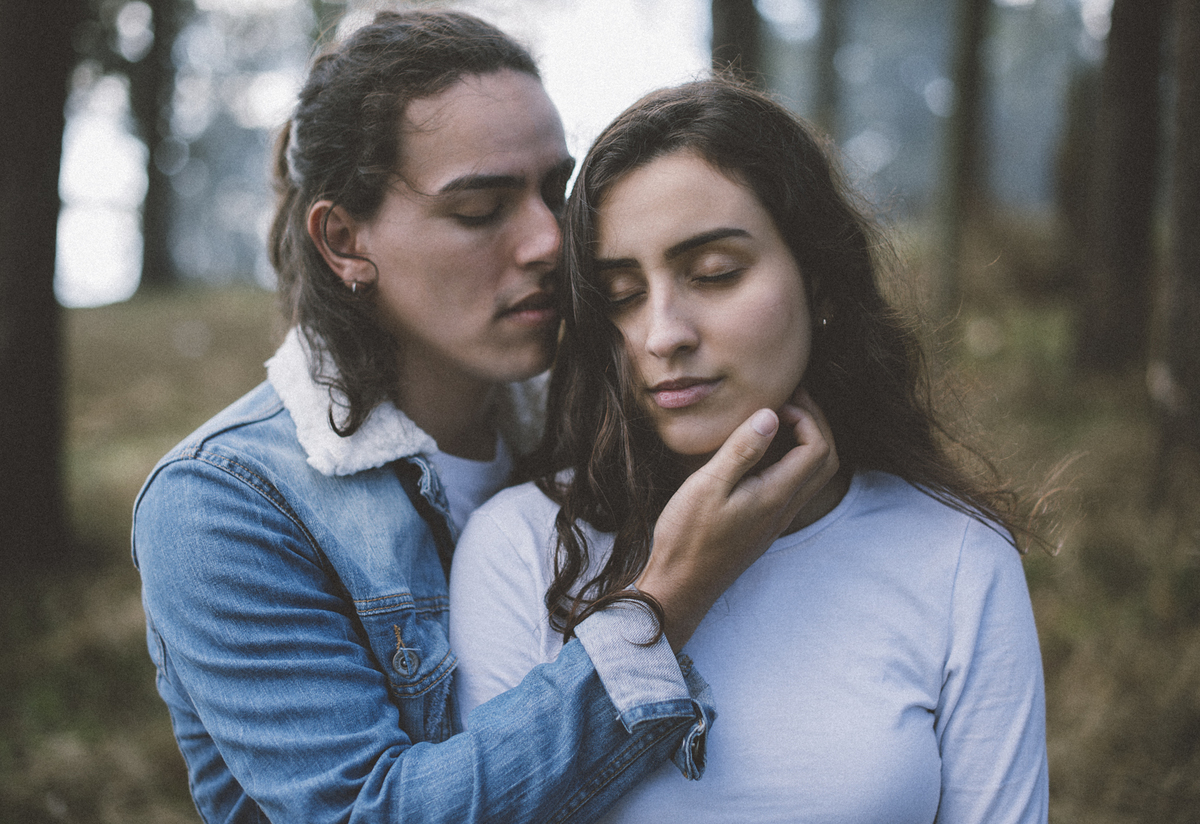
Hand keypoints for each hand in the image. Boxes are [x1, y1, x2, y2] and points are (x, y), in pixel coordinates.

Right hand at [635, 392, 838, 650]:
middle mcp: (784, 509)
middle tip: (788, 401)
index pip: (817, 448)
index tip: (776, 402)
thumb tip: (771, 415)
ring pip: (811, 475)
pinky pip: (792, 486)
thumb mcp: (707, 486)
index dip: (805, 416)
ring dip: (803, 441)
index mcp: (775, 496)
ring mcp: (775, 519)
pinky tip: (759, 450)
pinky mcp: (762, 525)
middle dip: (814, 424)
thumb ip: (742, 450)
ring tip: (776, 419)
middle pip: (824, 460)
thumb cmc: (687, 537)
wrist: (680, 586)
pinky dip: (788, 459)